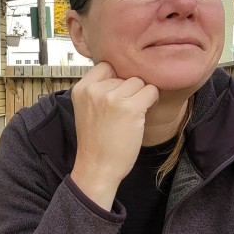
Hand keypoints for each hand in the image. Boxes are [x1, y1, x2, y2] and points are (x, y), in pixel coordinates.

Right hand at [69, 62, 158, 208]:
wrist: (97, 168)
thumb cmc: (96, 141)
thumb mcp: (87, 109)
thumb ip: (98, 89)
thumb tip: (125, 71)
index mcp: (81, 88)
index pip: (106, 65)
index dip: (116, 79)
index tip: (116, 97)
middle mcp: (95, 90)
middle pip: (125, 75)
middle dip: (129, 91)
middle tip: (122, 113)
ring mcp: (112, 97)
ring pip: (139, 82)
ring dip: (141, 96)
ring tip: (131, 115)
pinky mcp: (131, 108)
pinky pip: (151, 91)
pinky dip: (152, 101)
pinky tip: (143, 114)